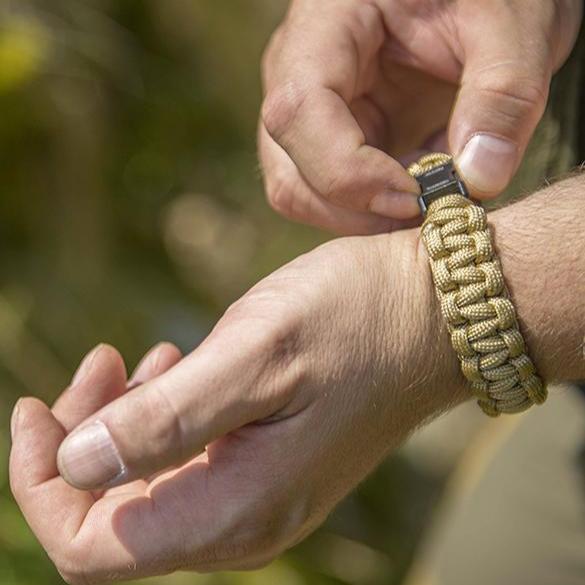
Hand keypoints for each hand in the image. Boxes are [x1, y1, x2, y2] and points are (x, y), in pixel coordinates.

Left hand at [10, 231, 463, 582]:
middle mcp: (246, 520)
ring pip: (148, 485)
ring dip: (120, 424)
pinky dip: (160, 416)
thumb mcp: (256, 352)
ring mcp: (262, 492)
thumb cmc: (356, 319)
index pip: (91, 546)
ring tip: (133, 357)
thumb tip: (74, 464)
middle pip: (115, 516)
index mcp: (237, 508)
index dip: (39, 483)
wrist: (436, 313)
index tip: (30, 408)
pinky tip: (175, 365)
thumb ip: (165, 422)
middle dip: (80, 441)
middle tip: (98, 362)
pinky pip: (188, 460)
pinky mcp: (273, 459)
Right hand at [259, 0, 581, 233]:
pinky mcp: (334, 138)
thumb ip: (503, 94)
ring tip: (428, 198)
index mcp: (324, 27)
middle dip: (355, 211)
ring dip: (363, 216)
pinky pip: (333, 194)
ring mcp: (311, 113)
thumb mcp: (511, 22)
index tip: (417, 197)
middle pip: (289, 173)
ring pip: (303, 193)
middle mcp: (299, 74)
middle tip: (426, 215)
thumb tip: (479, 181)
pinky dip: (374, 209)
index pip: (298, 112)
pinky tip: (420, 187)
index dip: (349, 172)